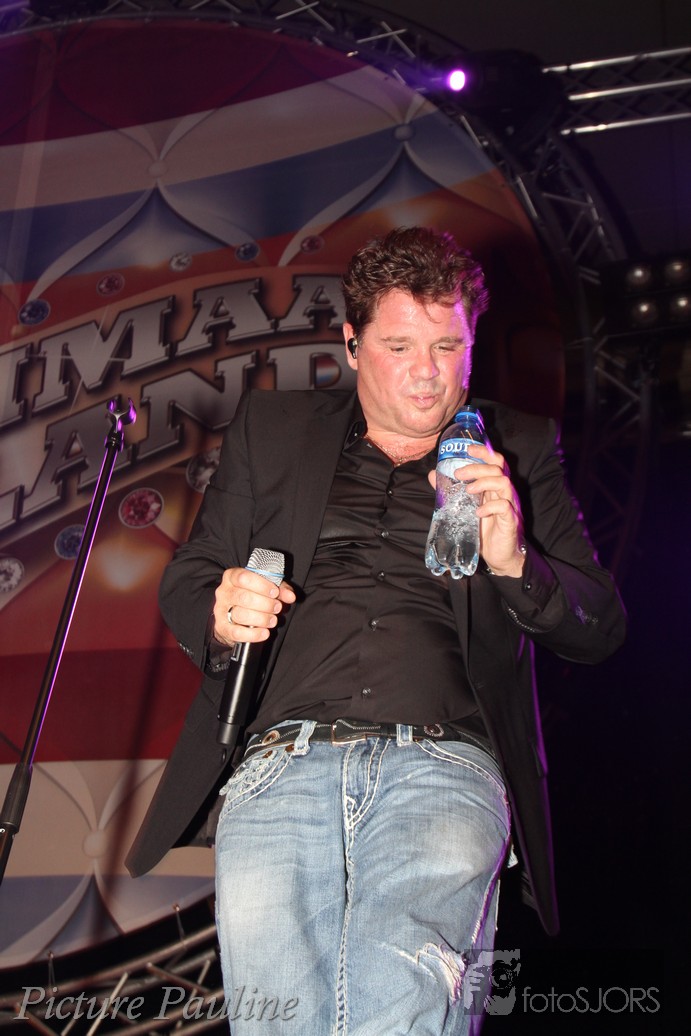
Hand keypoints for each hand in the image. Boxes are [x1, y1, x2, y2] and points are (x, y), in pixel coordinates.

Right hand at [212, 567, 295, 645]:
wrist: (234, 616)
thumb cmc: (253, 596)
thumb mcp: (267, 588)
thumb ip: (280, 589)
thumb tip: (290, 596)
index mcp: (232, 576)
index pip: (244, 577)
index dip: (262, 585)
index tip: (275, 592)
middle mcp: (224, 591)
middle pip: (244, 597)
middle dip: (265, 604)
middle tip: (277, 608)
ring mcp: (221, 610)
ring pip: (240, 615)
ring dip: (261, 619)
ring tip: (273, 620)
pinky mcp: (222, 627)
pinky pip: (236, 632)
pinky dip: (253, 634)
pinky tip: (265, 633)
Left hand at [428, 444, 525, 576]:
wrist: (500, 555)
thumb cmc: (485, 529)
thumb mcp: (466, 507)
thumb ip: (452, 491)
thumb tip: (433, 475)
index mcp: (495, 486)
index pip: (495, 461)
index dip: (483, 452)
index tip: (468, 448)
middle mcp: (505, 492)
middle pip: (497, 468)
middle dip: (477, 467)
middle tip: (459, 475)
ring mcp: (510, 505)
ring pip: (504, 483)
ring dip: (484, 483)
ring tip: (468, 491)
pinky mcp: (511, 520)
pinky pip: (504, 506)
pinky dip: (490, 507)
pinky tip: (478, 513)